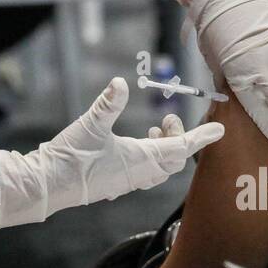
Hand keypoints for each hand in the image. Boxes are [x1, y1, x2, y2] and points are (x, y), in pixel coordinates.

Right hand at [0, 78, 222, 227]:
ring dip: (165, 150)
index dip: (200, 137)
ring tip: (156, 131)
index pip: (180, 148)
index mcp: (140, 159)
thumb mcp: (91, 124)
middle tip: (170, 120)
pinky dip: (151, 158)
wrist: (48, 184)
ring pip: (160, 169)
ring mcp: (127, 182)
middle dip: (179, 140)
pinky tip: (136, 147)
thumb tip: (120, 83)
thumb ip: (109, 103)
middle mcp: (139, 174)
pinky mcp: (115, 184)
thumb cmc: (71, 157)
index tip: (218, 131)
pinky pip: (145, 174)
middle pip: (174, 160)